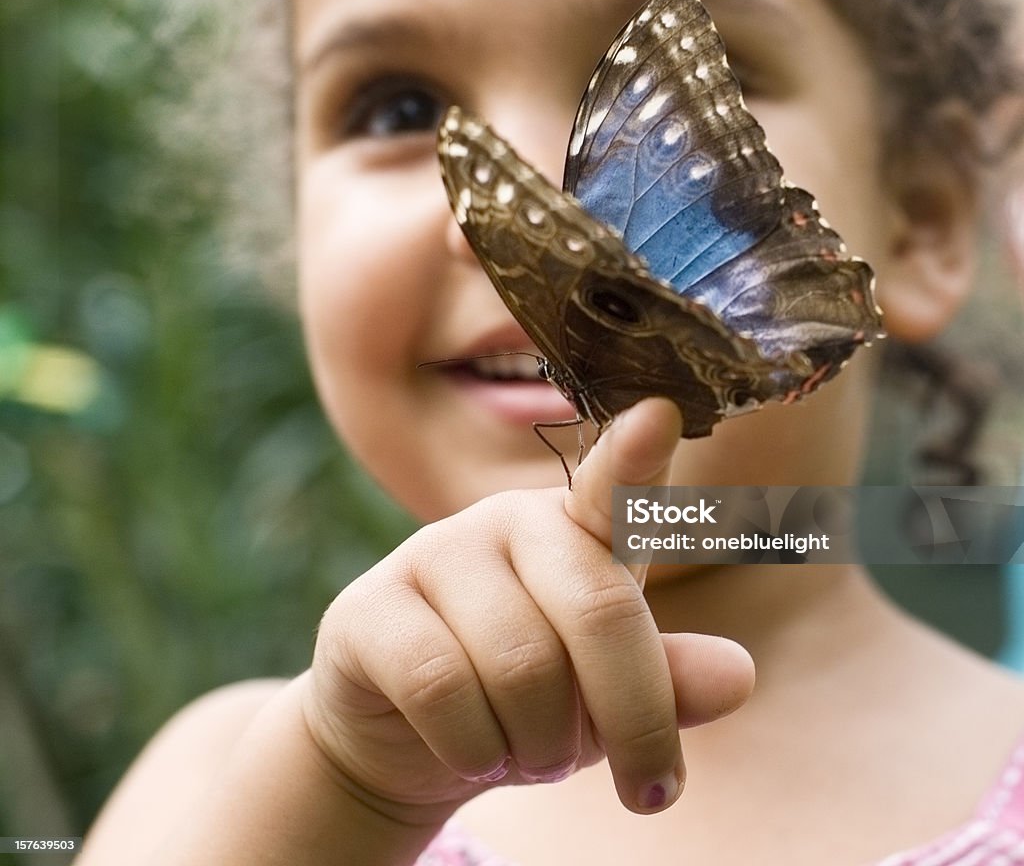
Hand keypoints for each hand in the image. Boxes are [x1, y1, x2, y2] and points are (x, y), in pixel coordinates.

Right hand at [301, 398, 753, 823]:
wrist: (402, 739)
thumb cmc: (524, 702)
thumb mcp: (606, 697)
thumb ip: (666, 680)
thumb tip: (737, 675)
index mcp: (573, 529)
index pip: (613, 489)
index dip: (635, 454)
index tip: (663, 412)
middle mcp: (504, 521)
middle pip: (596, 610)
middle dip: (633, 719)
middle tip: (644, 788)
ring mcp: (431, 554)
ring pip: (520, 665)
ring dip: (542, 745)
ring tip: (530, 751)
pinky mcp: (367, 606)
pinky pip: (441, 688)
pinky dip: (474, 750)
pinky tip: (472, 753)